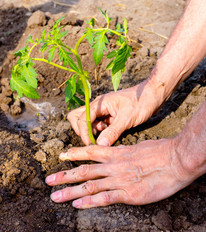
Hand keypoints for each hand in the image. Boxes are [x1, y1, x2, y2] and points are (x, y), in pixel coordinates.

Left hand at [45, 138, 192, 208]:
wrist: (176, 160)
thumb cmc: (159, 152)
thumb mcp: (137, 147)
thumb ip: (123, 153)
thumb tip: (114, 153)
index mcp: (117, 153)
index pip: (90, 152)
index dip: (74, 154)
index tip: (61, 155)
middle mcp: (114, 166)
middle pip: (84, 170)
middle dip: (65, 175)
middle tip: (48, 181)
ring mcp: (120, 180)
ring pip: (89, 185)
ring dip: (70, 191)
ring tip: (55, 196)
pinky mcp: (129, 193)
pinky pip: (105, 198)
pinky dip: (90, 201)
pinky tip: (77, 205)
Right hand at [68, 79, 163, 145]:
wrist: (152, 95)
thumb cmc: (141, 102)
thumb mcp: (127, 118)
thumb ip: (112, 132)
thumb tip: (99, 145)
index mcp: (100, 103)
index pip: (82, 119)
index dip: (84, 133)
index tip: (91, 145)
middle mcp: (98, 106)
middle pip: (77, 117)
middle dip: (82, 129)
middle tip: (95, 137)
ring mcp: (103, 110)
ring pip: (87, 121)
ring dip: (92, 131)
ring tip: (106, 134)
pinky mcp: (109, 115)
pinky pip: (98, 124)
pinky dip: (100, 131)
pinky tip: (112, 132)